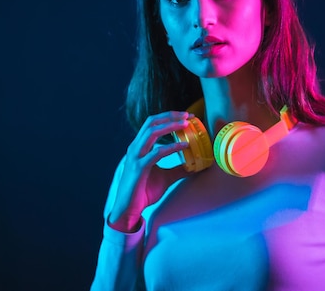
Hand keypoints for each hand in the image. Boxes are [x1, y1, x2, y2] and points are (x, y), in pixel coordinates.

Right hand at [108, 111, 191, 231]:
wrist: (129, 209)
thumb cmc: (143, 192)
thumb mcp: (166, 178)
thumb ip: (178, 169)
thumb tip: (195, 166)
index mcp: (139, 147)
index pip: (152, 124)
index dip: (168, 117)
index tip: (185, 116)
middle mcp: (136, 148)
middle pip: (151, 122)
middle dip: (170, 116)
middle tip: (187, 116)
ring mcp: (136, 157)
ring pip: (152, 132)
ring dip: (170, 126)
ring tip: (186, 124)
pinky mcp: (139, 168)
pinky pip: (156, 153)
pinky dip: (171, 147)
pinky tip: (183, 146)